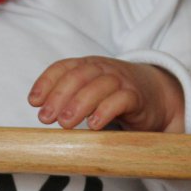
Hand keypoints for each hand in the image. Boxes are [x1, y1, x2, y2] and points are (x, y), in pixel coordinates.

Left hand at [28, 56, 184, 132]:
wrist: (157, 95)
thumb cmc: (114, 97)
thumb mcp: (89, 94)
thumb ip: (68, 100)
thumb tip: (42, 116)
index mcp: (87, 66)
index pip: (63, 67)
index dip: (46, 82)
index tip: (33, 102)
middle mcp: (102, 69)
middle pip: (78, 76)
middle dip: (58, 96)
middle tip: (46, 118)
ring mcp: (121, 81)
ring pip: (98, 86)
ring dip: (78, 104)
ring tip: (64, 124)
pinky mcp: (137, 97)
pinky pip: (121, 100)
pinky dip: (106, 110)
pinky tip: (94, 124)